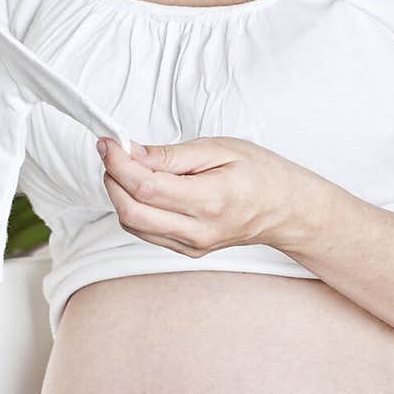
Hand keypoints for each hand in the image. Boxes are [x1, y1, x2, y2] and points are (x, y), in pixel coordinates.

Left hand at [96, 134, 315, 258]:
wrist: (285, 209)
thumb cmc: (260, 173)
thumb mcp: (219, 148)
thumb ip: (172, 154)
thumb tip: (131, 153)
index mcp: (210, 200)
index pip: (145, 187)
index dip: (118, 164)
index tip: (108, 143)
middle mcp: (198, 230)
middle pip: (130, 213)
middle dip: (112, 180)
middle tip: (113, 153)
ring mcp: (191, 246)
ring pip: (133, 226)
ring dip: (119, 194)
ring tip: (129, 167)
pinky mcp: (187, 251)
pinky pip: (145, 233)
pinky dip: (134, 208)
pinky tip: (144, 187)